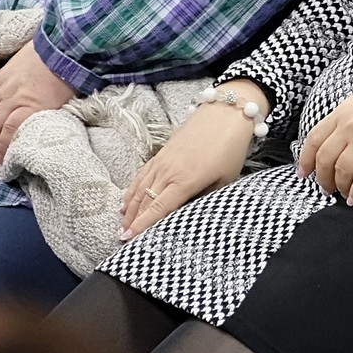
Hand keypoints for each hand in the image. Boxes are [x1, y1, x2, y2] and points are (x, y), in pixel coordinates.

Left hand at [0, 40, 76, 172]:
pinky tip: (3, 158)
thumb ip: (13, 81)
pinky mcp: (31, 107)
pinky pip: (11, 130)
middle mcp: (1, 92)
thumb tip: (14, 95)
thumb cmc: (48, 55)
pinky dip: (4, 145)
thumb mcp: (21, 65)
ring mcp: (14, 99)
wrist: (64, 49)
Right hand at [119, 84, 261, 238]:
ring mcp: (162, 161)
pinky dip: (132, 190)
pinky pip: (141, 175)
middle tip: (123, 238)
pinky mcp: (161, 153)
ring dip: (129, 208)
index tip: (128, 239)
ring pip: (139, 189)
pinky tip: (125, 201)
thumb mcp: (225, 179)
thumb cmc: (230, 148)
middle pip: (145, 201)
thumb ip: (206, 199)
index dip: (142, 226)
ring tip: (122, 225)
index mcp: (186, 181)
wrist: (225, 114)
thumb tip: (191, 213)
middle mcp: (169, 172)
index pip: (158, 209)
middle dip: (132, 221)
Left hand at [298, 62, 352, 204]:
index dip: (305, 160)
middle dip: (323, 179)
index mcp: (343, 111)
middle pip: (324, 160)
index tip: (304, 172)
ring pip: (341, 171)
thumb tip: (342, 133)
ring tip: (344, 194)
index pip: (314, 140)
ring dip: (340, 187)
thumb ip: (350, 115)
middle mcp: (349, 126)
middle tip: (327, 188)